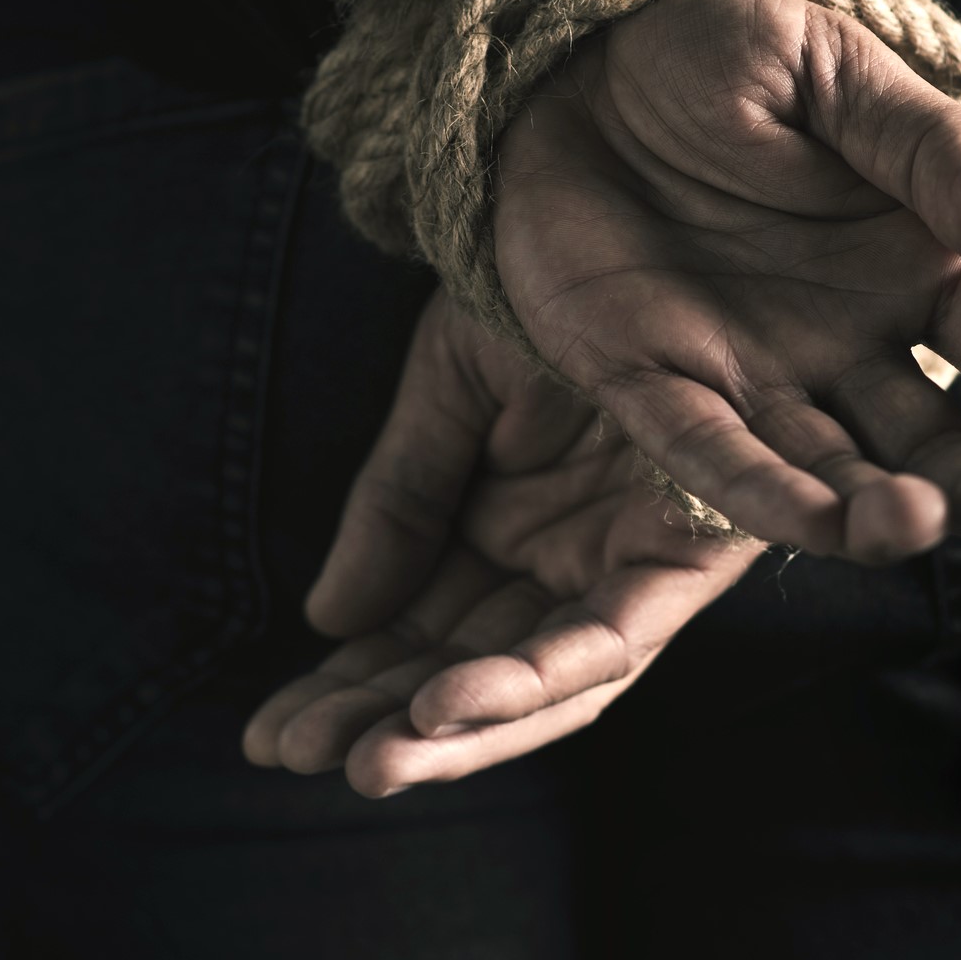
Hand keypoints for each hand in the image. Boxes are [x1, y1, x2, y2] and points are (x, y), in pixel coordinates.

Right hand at [241, 290, 763, 797]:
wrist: (635, 197)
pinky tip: (445, 704)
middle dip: (385, 722)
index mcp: (510, 528)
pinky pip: (614, 638)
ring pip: (543, 683)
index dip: (348, 688)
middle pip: (473, 673)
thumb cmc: (548, 287)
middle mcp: (570, 561)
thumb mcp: (446, 391)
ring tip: (366, 762)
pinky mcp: (692, 556)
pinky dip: (534, 678)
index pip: (420, 635)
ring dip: (458, 731)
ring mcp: (629, 565)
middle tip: (291, 753)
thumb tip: (327, 620)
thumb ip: (399, 503)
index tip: (268, 732)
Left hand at [494, 0, 960, 560]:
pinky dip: (764, 496)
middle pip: (940, 436)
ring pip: (836, 470)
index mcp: (918, 261)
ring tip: (919, 524)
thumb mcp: (833, 72)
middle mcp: (850, 341)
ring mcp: (754, 374)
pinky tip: (823, 526)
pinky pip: (711, 458)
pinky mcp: (653, 385)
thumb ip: (928, 149)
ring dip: (881, 508)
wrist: (571, 53)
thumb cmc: (721, 54)